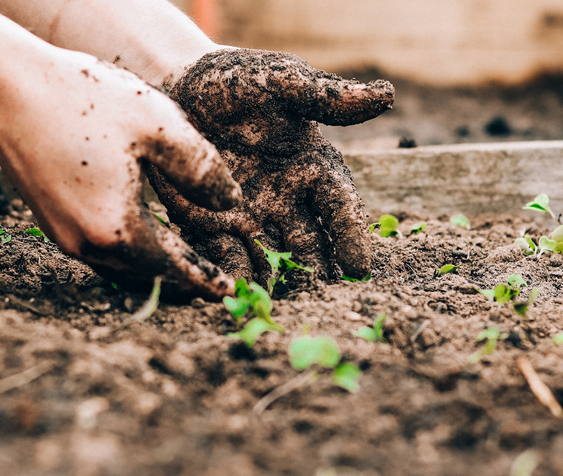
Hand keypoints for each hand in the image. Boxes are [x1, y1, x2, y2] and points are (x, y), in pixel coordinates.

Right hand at [0, 48, 241, 298]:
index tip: (228, 293)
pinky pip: (99, 249)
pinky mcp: (49, 219)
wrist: (3, 86)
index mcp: (117, 229)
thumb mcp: (158, 125)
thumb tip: (231, 203)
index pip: (174, 268)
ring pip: (120, 266)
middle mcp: (86, 244)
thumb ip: (202, 169)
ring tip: (183, 260)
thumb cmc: (83, 99)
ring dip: (153, 267)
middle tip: (212, 282)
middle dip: (181, 280)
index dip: (205, 279)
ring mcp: (62, 235)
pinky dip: (128, 250)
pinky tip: (142, 231)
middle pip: (146, 275)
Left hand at [147, 48, 393, 286]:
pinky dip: (233, 276)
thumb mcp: (280, 81)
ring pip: (272, 259)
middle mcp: (287, 199)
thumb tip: (386, 95)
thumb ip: (325, 96)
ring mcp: (251, 217)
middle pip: (310, 244)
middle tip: (323, 300)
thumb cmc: (236, 80)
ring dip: (278, 283)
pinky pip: (226, 257)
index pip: (340, 206)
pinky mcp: (212, 226)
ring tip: (281, 307)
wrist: (176, 86)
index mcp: (312, 167)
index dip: (351, 235)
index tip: (359, 266)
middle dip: (317, 273)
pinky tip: (236, 295)